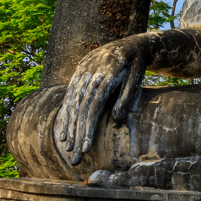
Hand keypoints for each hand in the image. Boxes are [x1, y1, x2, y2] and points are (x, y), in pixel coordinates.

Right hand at [55, 34, 153, 164]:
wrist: (132, 43)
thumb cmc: (137, 65)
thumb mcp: (137, 76)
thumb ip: (127, 96)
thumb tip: (117, 119)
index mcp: (108, 73)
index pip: (94, 106)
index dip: (88, 127)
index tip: (86, 148)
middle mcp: (92, 71)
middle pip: (80, 107)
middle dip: (76, 133)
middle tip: (75, 157)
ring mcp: (83, 70)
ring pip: (72, 102)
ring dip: (68, 126)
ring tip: (67, 147)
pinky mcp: (79, 72)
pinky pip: (69, 95)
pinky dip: (66, 114)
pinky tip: (63, 130)